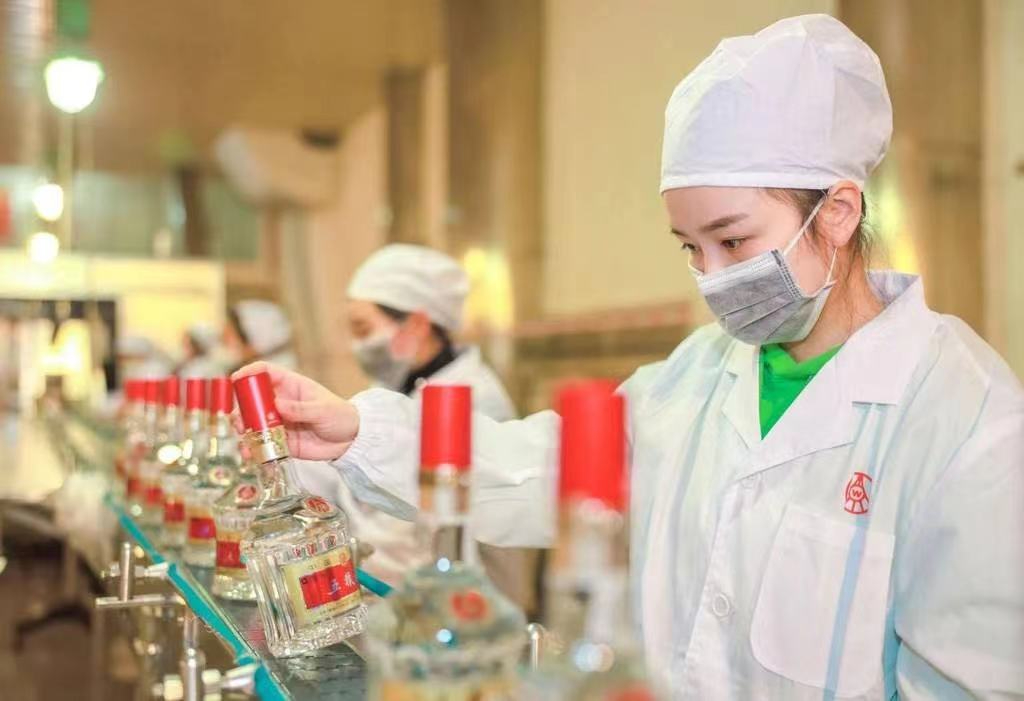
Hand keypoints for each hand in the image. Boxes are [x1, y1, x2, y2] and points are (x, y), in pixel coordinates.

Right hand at [231, 362, 359, 461]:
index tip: (236, 379)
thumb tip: (278, 406)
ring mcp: (280, 422)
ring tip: (244, 440)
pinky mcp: (282, 441)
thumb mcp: (323, 410)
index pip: (266, 372)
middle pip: (253, 400)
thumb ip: (301, 409)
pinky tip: (250, 454)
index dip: (250, 373)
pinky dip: (254, 448)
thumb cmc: (340, 416)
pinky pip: (263, 443)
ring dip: (245, 430)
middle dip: (242, 409)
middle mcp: (281, 402)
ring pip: (254, 423)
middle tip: (239, 421)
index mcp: (292, 386)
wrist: (351, 441)